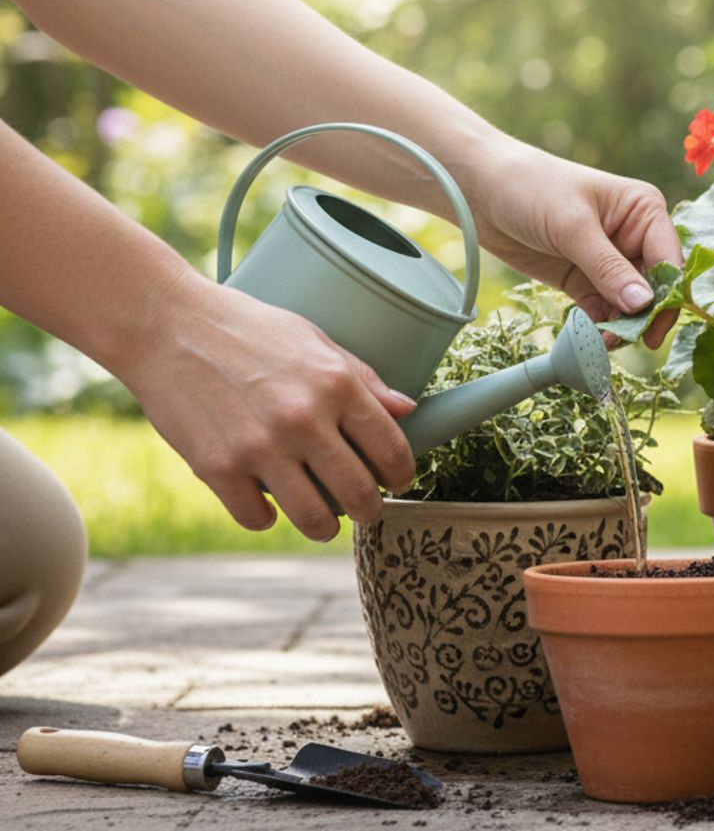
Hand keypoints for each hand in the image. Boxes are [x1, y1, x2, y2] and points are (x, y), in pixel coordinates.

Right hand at [120, 275, 416, 540]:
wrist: (167, 325)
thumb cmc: (246, 328)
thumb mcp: (314, 339)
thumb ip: (363, 378)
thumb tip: (408, 410)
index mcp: (336, 384)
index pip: (392, 449)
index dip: (402, 474)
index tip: (398, 482)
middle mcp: (304, 419)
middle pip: (359, 492)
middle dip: (371, 510)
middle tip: (366, 510)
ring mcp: (260, 447)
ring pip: (314, 518)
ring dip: (324, 527)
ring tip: (324, 522)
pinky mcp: (217, 467)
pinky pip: (256, 518)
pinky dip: (266, 519)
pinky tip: (268, 508)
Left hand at [468, 145, 682, 347]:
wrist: (479, 189)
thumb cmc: (531, 188)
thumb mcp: (573, 227)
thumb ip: (609, 268)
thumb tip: (644, 304)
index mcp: (644, 211)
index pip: (669, 260)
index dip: (667, 296)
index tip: (652, 329)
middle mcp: (634, 236)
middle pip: (653, 287)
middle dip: (642, 316)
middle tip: (625, 343)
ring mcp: (609, 261)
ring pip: (629, 304)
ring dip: (620, 327)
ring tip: (601, 344)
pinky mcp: (584, 279)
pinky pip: (602, 310)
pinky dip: (600, 326)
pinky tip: (590, 338)